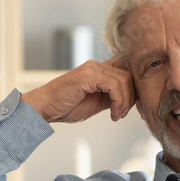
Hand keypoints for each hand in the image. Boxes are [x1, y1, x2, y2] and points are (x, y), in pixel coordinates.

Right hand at [21, 56, 135, 123]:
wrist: (44, 108)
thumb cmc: (66, 106)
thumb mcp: (97, 102)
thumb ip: (112, 97)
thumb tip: (130, 100)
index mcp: (99, 70)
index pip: (127, 70)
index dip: (134, 88)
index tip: (131, 107)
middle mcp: (97, 65)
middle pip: (129, 75)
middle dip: (131, 98)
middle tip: (122, 114)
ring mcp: (92, 69)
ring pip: (124, 80)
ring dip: (125, 102)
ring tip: (116, 115)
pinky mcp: (87, 76)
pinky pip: (114, 85)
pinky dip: (119, 102)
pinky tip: (112, 113)